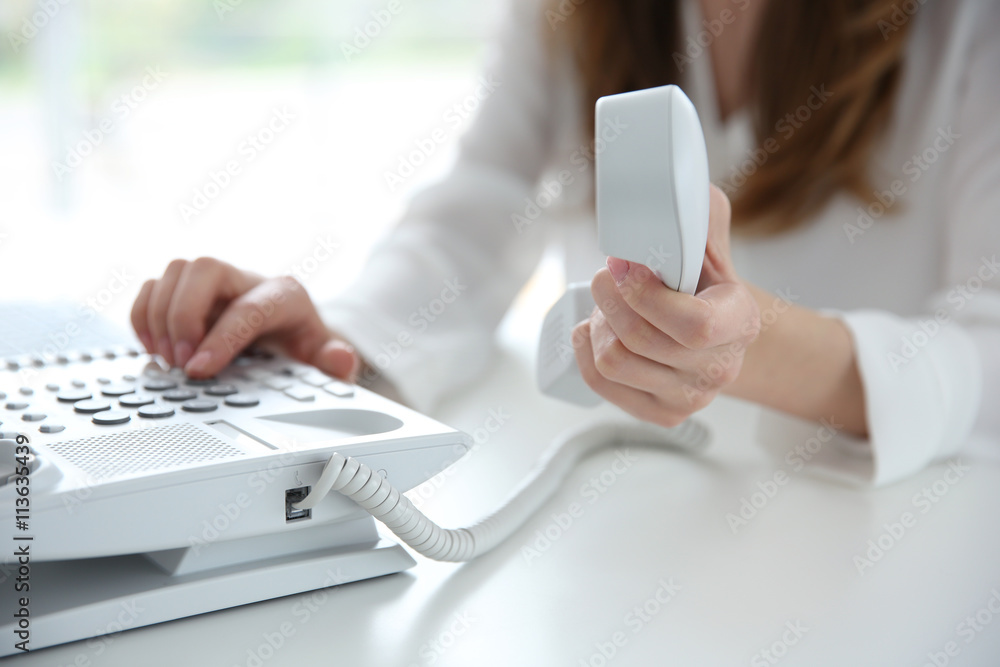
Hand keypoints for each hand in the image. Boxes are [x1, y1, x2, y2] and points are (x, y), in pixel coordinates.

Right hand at [131, 257, 358, 378]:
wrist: (291, 336)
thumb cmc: (304, 346)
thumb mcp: (325, 359)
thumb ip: (335, 363)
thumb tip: (340, 360)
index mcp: (286, 295)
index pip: (249, 308)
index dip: (221, 338)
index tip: (199, 370)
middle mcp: (247, 279)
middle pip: (205, 268)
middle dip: (184, 316)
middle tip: (180, 362)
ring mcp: (215, 283)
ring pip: (175, 271)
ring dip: (160, 316)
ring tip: (167, 359)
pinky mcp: (188, 292)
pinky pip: (154, 287)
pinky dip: (144, 316)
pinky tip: (153, 347)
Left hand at [573, 185, 759, 426]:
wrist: (714, 333)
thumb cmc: (704, 284)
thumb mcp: (708, 242)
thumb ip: (696, 215)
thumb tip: (674, 195)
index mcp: (741, 323)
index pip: (694, 325)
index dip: (646, 294)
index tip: (624, 265)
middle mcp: (720, 367)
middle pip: (639, 340)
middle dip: (609, 297)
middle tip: (607, 276)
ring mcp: (690, 397)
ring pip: (615, 361)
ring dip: (599, 324)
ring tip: (608, 306)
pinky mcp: (660, 414)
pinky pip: (601, 384)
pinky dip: (587, 350)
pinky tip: (597, 330)